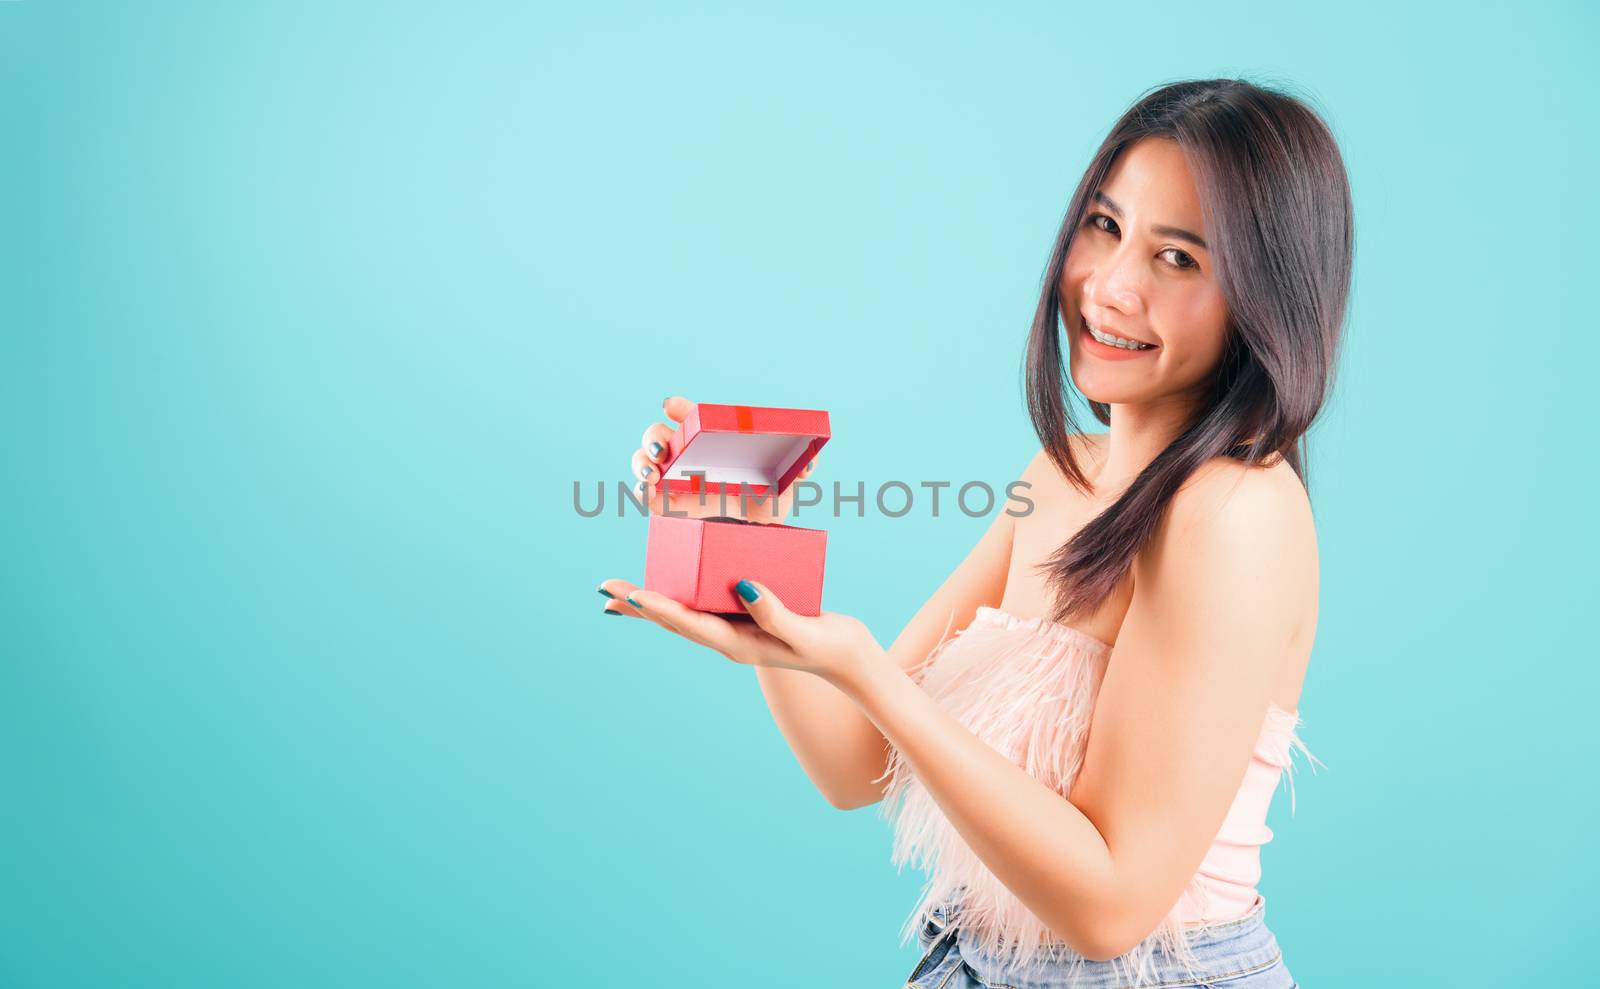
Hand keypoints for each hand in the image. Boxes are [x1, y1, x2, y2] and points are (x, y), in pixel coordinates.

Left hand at [596, 577, 883, 685]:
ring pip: (684, 615)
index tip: (632, 595)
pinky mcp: (746, 618)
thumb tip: (742, 587)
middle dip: (641, 606)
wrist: (847, 658)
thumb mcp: (804, 631)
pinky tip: (674, 585)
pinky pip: (705, 606)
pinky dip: (683, 595)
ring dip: (653, 603)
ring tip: (622, 594)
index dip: (660, 608)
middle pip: (674, 621)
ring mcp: (735, 629)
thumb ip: (775, 612)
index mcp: (737, 644)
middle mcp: (728, 638)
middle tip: (606, 590)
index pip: (690, 624)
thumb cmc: (829, 646)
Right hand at [633, 396, 819, 522]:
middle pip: (658, 434)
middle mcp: (685, 455)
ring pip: (643, 460)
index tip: (671, 406)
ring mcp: (669, 478)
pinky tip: (649, 491)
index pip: (690, 416)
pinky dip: (641, 490)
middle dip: (653, 436)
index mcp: (710, 441)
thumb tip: (810, 463)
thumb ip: (797, 471)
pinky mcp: (661, 504)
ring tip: (653, 473)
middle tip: (663, 447)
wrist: (751, 542)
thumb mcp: (784, 488)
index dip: (680, 408)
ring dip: (641, 462)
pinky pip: (643, 493)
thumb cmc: (764, 505)